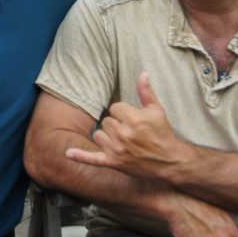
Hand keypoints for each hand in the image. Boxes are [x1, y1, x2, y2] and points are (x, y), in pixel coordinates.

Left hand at [66, 72, 182, 180]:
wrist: (170, 161)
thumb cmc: (163, 134)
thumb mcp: (157, 110)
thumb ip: (146, 92)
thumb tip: (143, 73)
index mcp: (133, 119)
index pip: (114, 108)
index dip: (123, 113)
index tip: (133, 120)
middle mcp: (123, 134)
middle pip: (106, 121)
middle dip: (116, 125)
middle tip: (130, 132)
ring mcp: (117, 150)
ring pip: (98, 135)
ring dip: (106, 137)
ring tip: (121, 142)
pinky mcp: (114, 163)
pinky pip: (92, 159)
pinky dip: (80, 156)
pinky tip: (68, 153)